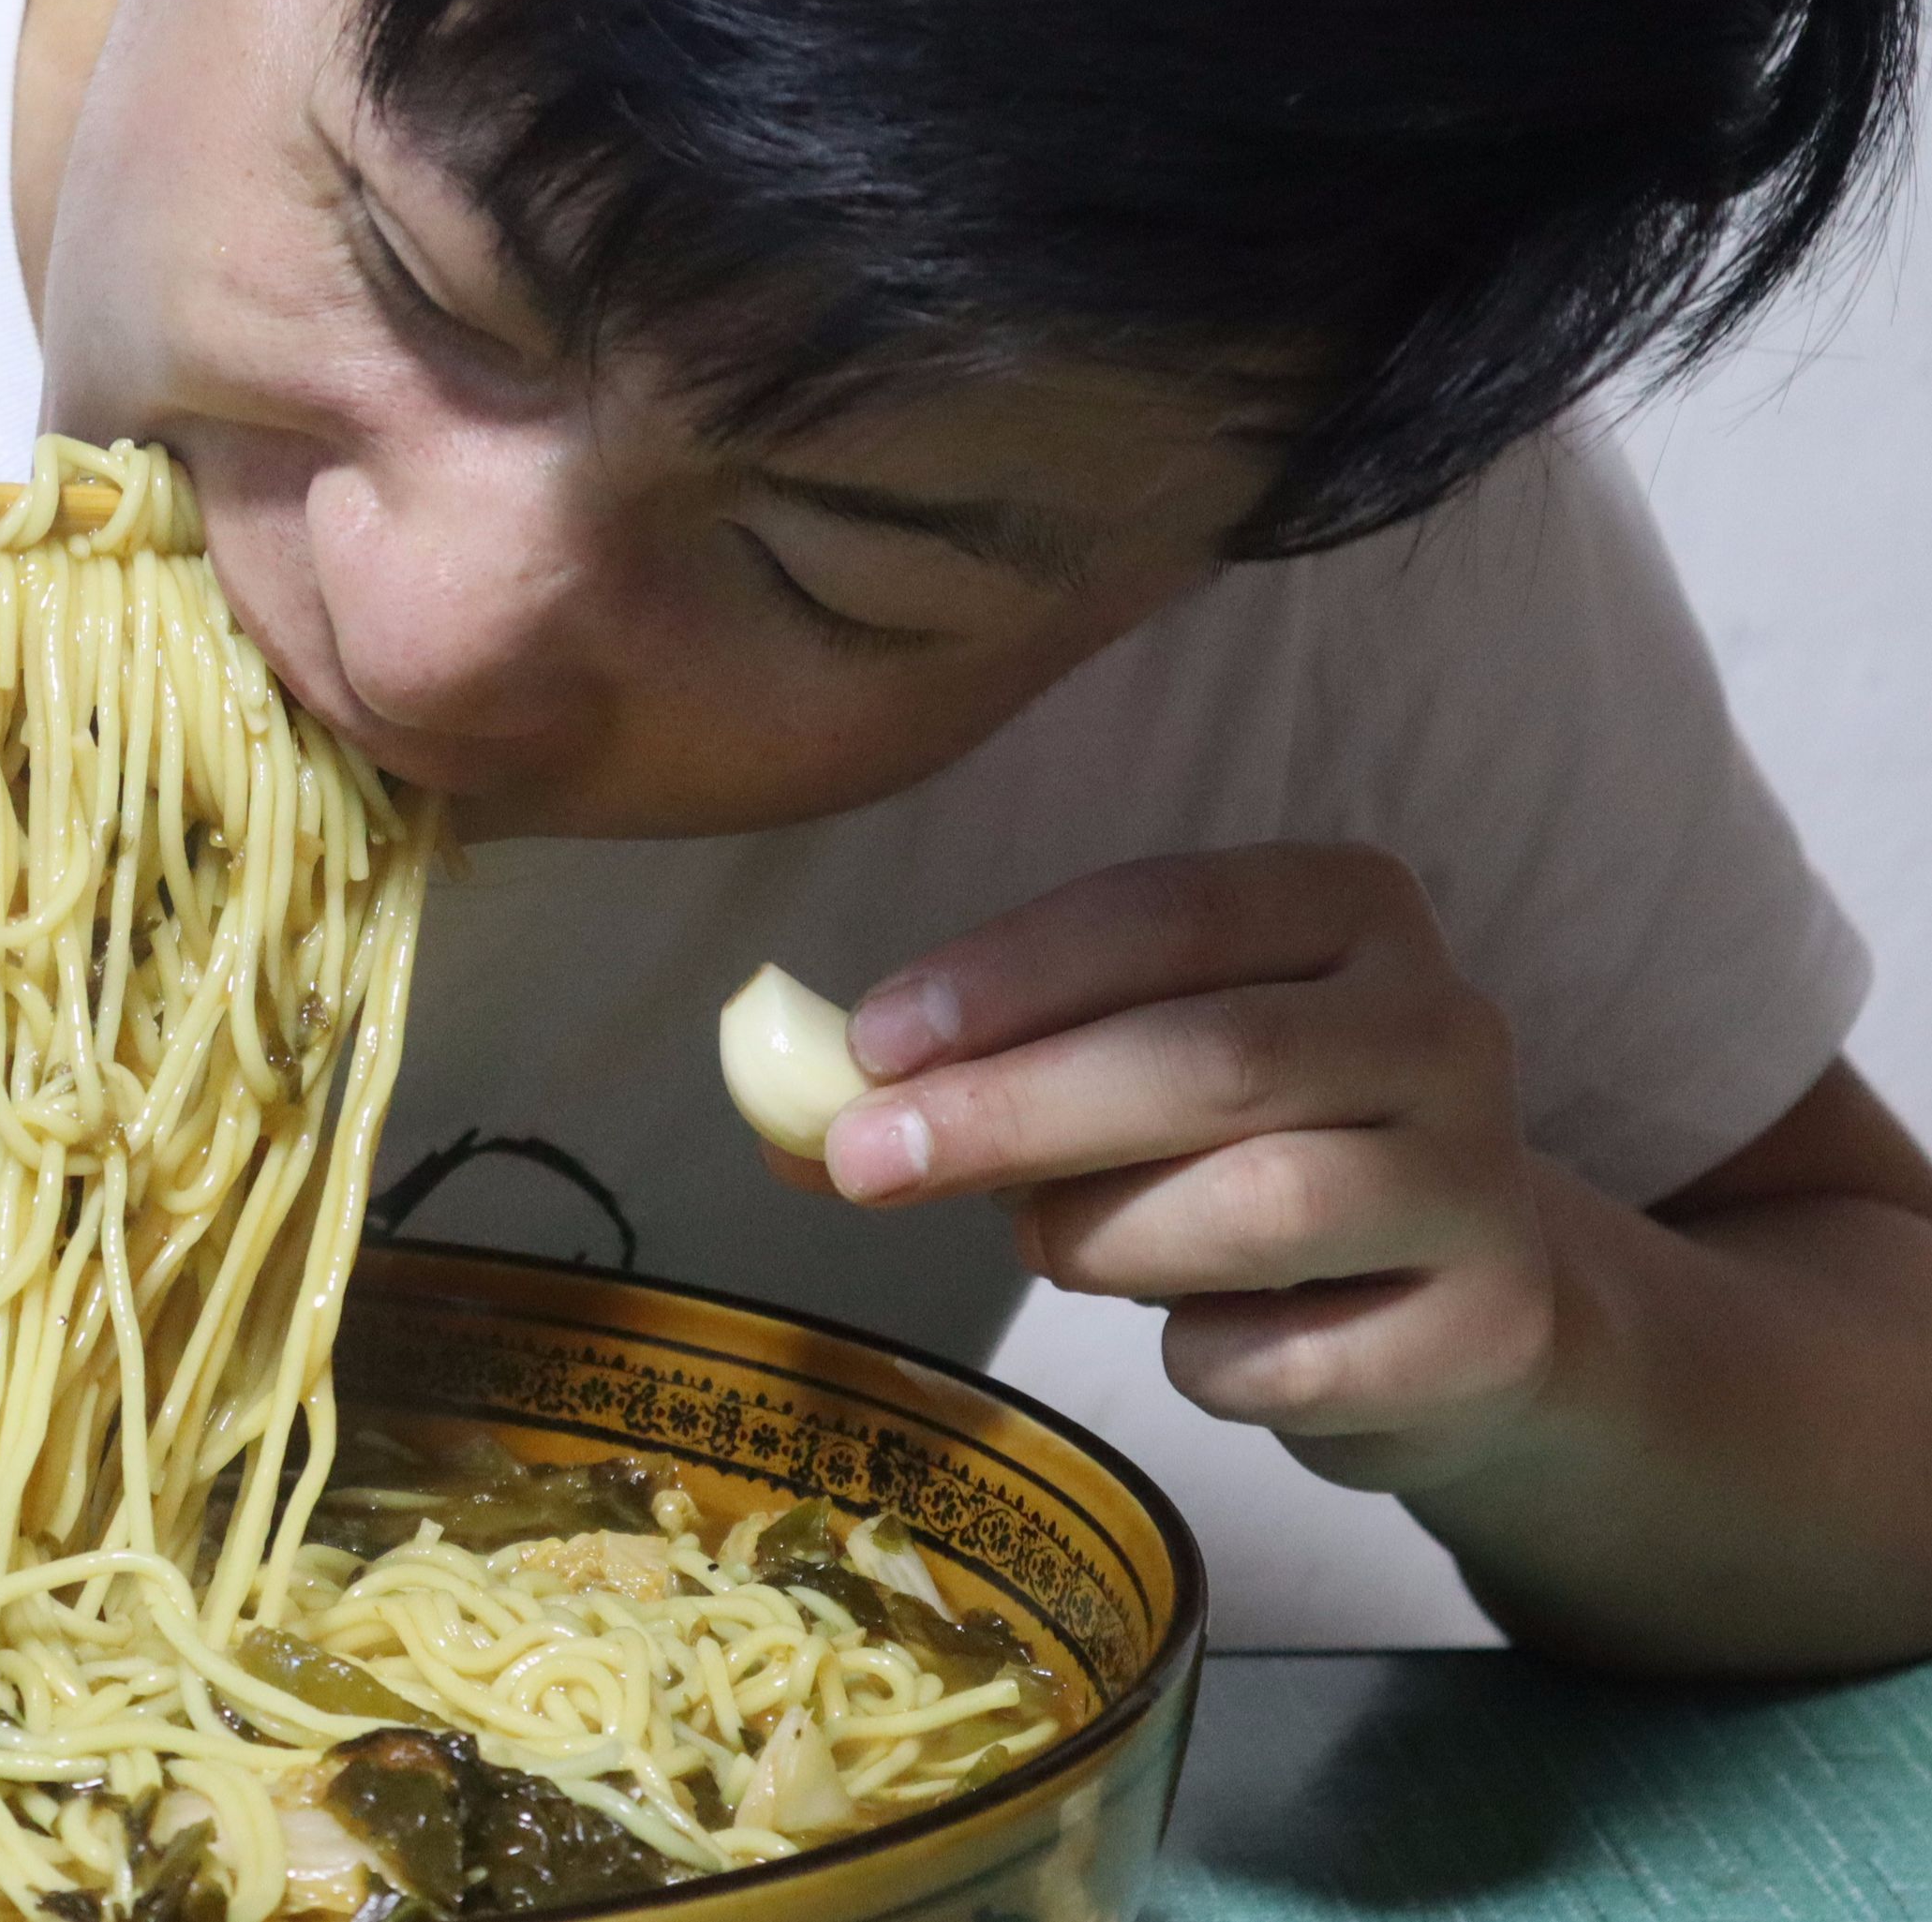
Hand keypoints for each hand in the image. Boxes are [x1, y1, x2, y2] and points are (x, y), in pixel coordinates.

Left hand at [770, 843, 1560, 1492]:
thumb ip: (970, 1078)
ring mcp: (1482, 1180)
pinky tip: (1199, 1338)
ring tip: (1053, 1245)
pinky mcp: (1486, 1330)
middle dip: (1013, 1111)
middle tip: (866, 1163)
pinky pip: (1286, 1357)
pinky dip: (1197, 1360)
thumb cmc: (1243, 1158)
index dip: (1011, 977)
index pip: (1165, 912)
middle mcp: (1442, 1022)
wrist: (1458, 1308)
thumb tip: (782, 1112)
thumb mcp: (1121, 1080)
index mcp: (1346, 909)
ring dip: (1102, 1238)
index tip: (873, 1043)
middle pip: (1210, 1057)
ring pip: (1258, 1203)